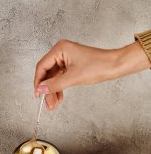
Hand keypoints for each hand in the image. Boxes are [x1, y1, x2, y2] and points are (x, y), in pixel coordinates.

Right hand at [34, 40, 150, 109]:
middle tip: (47, 103)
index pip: (42, 66)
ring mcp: (65, 59)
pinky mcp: (70, 65)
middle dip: (47, 89)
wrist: (116, 66)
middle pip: (47, 73)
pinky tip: (59, 98)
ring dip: (53, 91)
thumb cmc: (99, 66)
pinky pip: (60, 78)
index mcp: (60, 49)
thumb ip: (54, 84)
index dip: (38, 81)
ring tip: (53, 104)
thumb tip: (40, 89)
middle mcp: (61, 52)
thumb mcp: (73, 77)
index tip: (37, 94)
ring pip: (53, 77)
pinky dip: (59, 88)